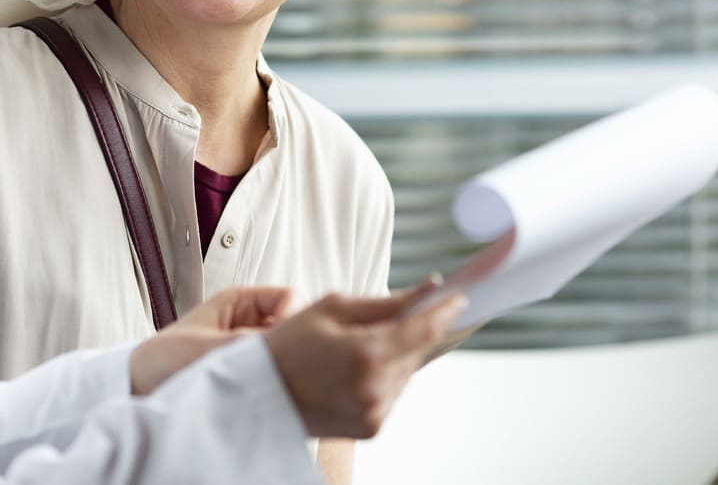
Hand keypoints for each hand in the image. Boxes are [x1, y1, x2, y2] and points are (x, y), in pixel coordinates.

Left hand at [129, 286, 293, 394]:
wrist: (138, 390)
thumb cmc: (161, 359)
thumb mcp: (205, 347)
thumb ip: (246, 343)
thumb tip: (284, 347)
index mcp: (241, 302)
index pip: (291, 298)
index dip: (294, 317)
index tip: (285, 343)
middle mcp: (252, 323)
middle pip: (297, 325)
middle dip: (295, 346)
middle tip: (284, 369)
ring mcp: (254, 350)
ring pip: (290, 352)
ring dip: (284, 368)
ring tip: (270, 385)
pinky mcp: (253, 377)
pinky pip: (279, 376)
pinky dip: (278, 385)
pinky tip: (268, 398)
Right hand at [263, 277, 467, 439]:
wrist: (257, 394)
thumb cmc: (288, 344)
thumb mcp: (331, 309)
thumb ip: (385, 302)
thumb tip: (429, 288)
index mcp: (366, 353)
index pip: (424, 329)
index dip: (446, 311)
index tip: (460, 297)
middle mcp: (376, 388)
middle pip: (418, 351)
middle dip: (416, 330)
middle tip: (407, 311)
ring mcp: (375, 412)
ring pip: (406, 373)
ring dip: (398, 354)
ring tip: (361, 344)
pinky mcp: (371, 428)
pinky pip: (392, 392)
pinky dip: (383, 376)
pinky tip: (355, 367)